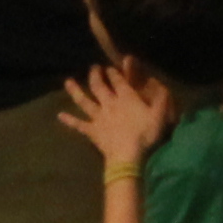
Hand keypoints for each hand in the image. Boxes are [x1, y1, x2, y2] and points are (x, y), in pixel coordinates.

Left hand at [55, 61, 175, 168]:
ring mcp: (98, 117)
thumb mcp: (160, 115)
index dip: (113, 72)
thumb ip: (161, 99)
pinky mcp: (92, 131)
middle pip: (99, 86)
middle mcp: (109, 103)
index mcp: (126, 97)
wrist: (127, 156)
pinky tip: (60, 115)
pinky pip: (79, 124)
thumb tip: (162, 86)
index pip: (118, 80)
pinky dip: (69, 120)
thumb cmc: (145, 135)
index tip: (110, 66)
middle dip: (95, 75)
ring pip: (84, 101)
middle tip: (93, 68)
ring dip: (75, 90)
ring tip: (68, 82)